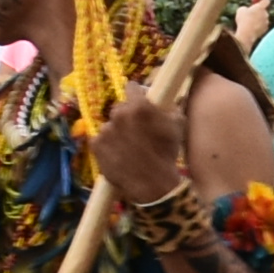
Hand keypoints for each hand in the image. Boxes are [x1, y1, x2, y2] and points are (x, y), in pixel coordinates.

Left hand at [96, 85, 193, 210]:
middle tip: (135, 131)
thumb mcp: (177, 126)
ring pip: (110, 126)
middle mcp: (119, 114)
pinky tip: (117, 156)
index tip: (139, 102)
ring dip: (116, 133)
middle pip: (119, 108)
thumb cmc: (167, 155)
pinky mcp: (96, 146)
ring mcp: (105, 130)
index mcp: (139, 106)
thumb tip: (162, 102)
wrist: (153, 185)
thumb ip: (168, 109)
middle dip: (126, 116)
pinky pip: (100, 141)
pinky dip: (107, 146)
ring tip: (126, 148)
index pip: (131, 88)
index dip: (136, 95)